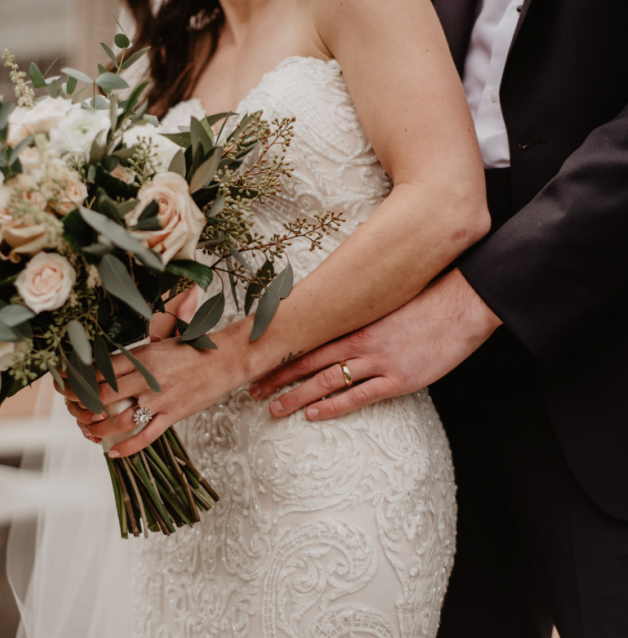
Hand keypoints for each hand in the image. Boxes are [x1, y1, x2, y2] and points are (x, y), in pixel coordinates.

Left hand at [57, 329, 243, 456]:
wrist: (227, 358)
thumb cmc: (194, 349)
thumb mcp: (160, 344)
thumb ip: (135, 357)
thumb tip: (108, 368)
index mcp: (143, 355)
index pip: (101, 370)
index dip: (79, 381)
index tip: (68, 387)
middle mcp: (148, 377)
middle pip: (104, 396)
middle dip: (83, 407)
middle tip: (74, 411)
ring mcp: (161, 398)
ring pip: (120, 420)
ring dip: (99, 429)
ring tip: (89, 432)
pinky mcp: (174, 414)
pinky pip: (146, 436)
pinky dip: (127, 447)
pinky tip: (113, 452)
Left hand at [248, 269, 501, 419]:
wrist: (463, 305)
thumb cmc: (426, 301)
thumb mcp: (387, 303)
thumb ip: (362, 316)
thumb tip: (339, 321)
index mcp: (356, 321)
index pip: (309, 340)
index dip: (282, 353)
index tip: (259, 361)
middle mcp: (360, 341)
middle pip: (308, 361)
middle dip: (278, 377)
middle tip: (252, 390)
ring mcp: (378, 361)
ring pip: (327, 381)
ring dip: (297, 396)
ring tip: (274, 408)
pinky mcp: (398, 379)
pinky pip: (358, 397)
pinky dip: (332, 407)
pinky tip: (312, 414)